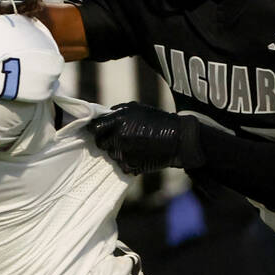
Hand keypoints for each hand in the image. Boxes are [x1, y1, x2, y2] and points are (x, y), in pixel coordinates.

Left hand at [87, 102, 203, 174]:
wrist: (179, 139)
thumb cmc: (157, 120)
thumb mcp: (136, 108)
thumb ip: (117, 112)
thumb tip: (102, 116)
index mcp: (118, 119)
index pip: (94, 128)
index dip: (95, 129)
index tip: (97, 130)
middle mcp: (119, 136)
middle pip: (100, 143)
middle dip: (105, 141)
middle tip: (116, 139)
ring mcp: (125, 152)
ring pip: (111, 155)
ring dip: (117, 152)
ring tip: (132, 146)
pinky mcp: (132, 166)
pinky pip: (121, 165)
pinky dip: (127, 162)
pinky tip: (137, 155)